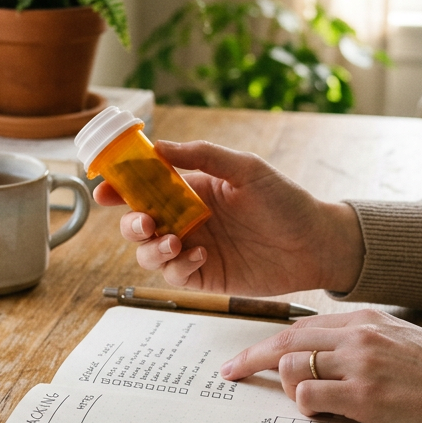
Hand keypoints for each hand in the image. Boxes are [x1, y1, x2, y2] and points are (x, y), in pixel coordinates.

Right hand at [94, 140, 364, 295]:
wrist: (317, 243)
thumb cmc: (287, 201)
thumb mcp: (246, 168)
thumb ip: (202, 155)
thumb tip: (159, 146)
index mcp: (192, 189)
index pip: (144, 186)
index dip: (119, 188)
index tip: (103, 189)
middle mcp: (187, 219)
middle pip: (137, 223)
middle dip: (130, 224)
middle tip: (144, 223)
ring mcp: (194, 248)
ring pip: (148, 253)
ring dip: (151, 249)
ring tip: (174, 243)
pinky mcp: (205, 276)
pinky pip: (175, 275)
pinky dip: (179, 267)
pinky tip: (202, 256)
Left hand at [219, 309, 421, 422]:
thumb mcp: (404, 340)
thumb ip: (366, 342)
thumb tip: (330, 355)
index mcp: (368, 319)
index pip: (303, 325)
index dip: (271, 341)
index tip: (251, 353)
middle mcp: (359, 335)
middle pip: (286, 340)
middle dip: (253, 357)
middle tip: (230, 372)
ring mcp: (359, 365)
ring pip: (293, 366)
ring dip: (283, 386)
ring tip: (286, 398)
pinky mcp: (364, 397)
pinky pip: (309, 398)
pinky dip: (303, 406)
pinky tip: (315, 413)